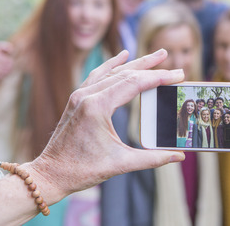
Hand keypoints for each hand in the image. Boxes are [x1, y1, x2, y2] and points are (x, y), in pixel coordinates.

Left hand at [27, 49, 184, 203]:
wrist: (50, 174)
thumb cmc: (82, 170)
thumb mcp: (121, 164)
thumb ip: (153, 159)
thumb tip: (179, 156)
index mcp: (97, 107)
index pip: (135, 83)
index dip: (158, 77)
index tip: (177, 74)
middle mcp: (87, 95)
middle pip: (125, 73)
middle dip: (150, 66)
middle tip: (169, 57)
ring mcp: (80, 95)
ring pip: (112, 71)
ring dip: (135, 62)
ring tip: (155, 56)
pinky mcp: (77, 98)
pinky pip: (97, 75)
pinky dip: (112, 64)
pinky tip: (123, 56)